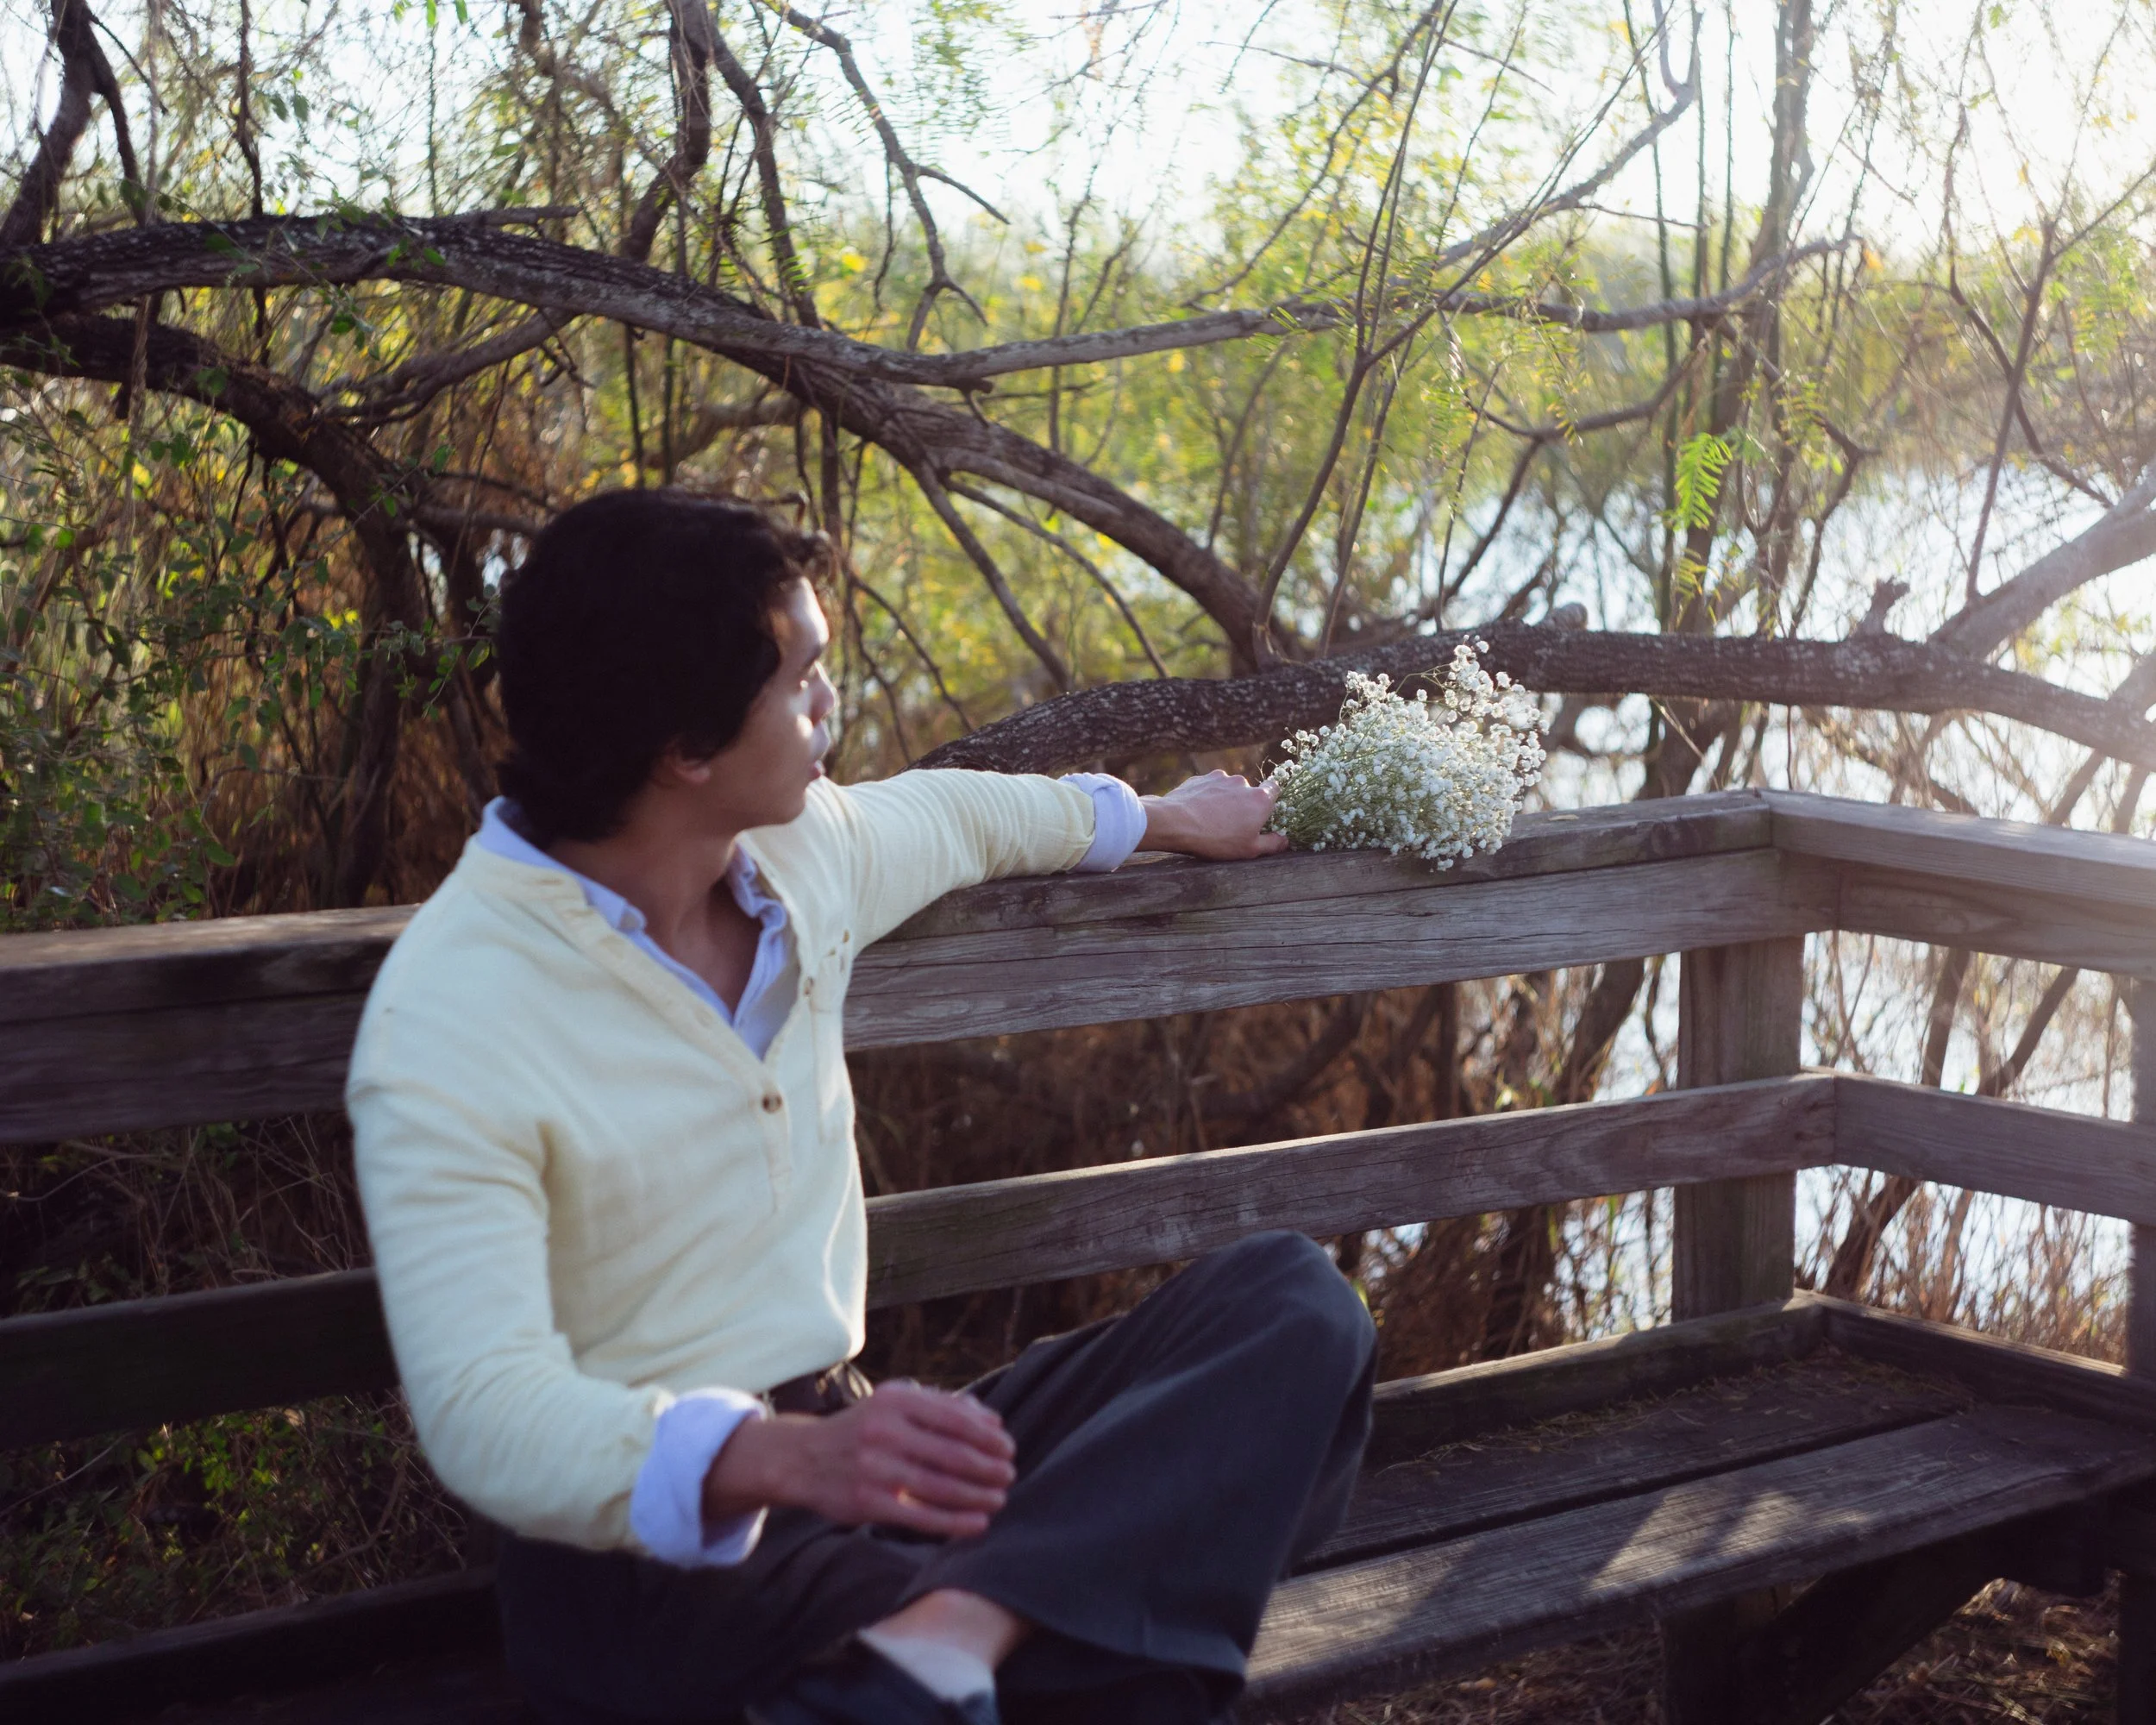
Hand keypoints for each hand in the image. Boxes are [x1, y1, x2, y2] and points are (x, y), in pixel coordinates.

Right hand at [701, 1381, 1014, 1537]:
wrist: (803, 1458)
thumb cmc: (864, 1429)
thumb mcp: (894, 1403)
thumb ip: (941, 1406)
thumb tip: (992, 1421)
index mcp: (895, 1400)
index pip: (955, 1417)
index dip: (988, 1436)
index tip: (1008, 1447)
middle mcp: (884, 1431)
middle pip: (953, 1454)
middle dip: (989, 1468)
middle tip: (1009, 1475)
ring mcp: (874, 1469)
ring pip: (941, 1487)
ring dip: (978, 1496)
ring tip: (999, 1499)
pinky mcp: (867, 1503)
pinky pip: (921, 1517)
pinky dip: (955, 1523)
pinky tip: (978, 1525)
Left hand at [1140, 770, 1288, 859]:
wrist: (1175, 823)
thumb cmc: (1216, 839)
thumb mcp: (1249, 850)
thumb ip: (1272, 844)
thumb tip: (1285, 840)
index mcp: (1259, 799)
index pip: (1275, 788)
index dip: (1271, 799)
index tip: (1264, 812)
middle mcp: (1242, 783)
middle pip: (1249, 792)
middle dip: (1243, 805)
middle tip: (1232, 826)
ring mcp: (1220, 778)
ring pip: (1228, 789)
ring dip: (1224, 801)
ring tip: (1211, 821)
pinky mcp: (1201, 778)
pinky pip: (1209, 788)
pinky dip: (1207, 798)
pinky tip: (1198, 813)